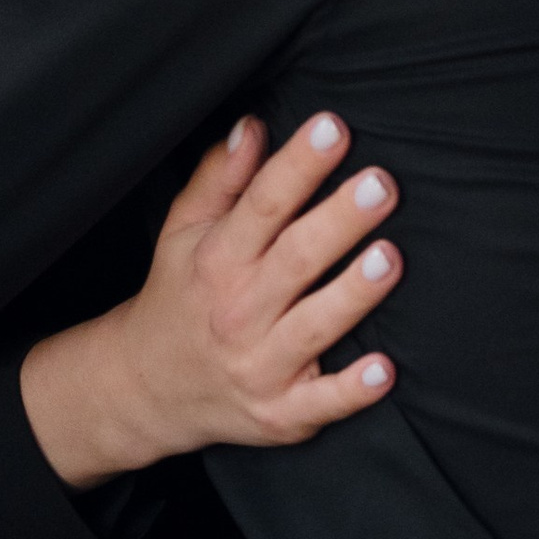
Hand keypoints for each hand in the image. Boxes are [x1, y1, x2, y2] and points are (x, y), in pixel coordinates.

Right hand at [19, 111, 401, 485]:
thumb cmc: (180, 297)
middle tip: (380, 185)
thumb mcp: (183, 232)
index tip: (333, 128)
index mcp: (217, 260)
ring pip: (314, 326)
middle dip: (340, 220)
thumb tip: (254, 125)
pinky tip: (385, 370)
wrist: (148, 389)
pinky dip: (352, 390)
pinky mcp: (282, 412)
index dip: (299, 165)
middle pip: (296, 259)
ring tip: (389, 257)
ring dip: (353, 294)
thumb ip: (220, 179)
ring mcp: (261, 365)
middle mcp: (238, 310)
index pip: (262, 204)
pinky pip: (322, 402)